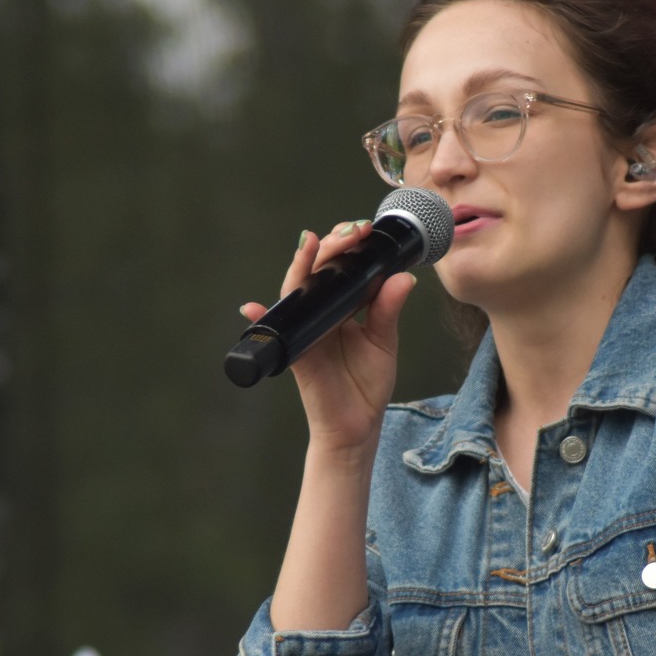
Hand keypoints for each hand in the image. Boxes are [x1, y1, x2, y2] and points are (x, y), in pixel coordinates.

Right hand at [239, 221, 417, 450]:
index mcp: (341, 307)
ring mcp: (305, 329)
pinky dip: (260, 319)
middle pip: (317, 270)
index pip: (339, 267)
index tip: (365, 229)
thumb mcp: (383, 341)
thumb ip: (388, 309)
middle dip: (331, 245)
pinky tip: (253, 308)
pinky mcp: (297, 352)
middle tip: (352, 232)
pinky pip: (277, 331)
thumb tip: (403, 277)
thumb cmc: (366, 385)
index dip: (347, 245)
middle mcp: (320, 313)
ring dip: (302, 266)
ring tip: (311, 245)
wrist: (357, 425)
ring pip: (297, 291)